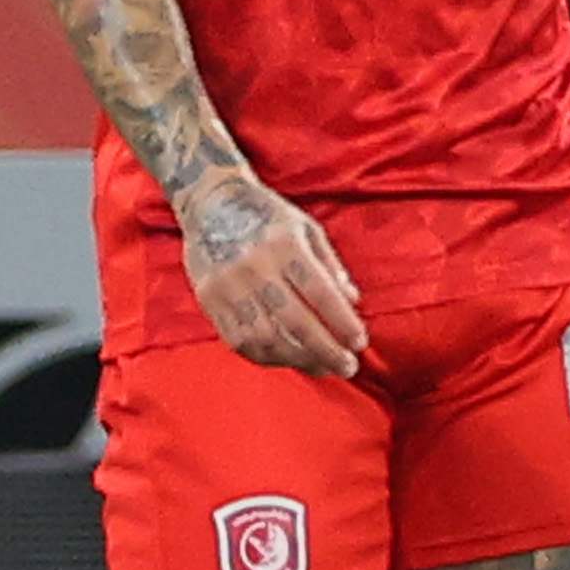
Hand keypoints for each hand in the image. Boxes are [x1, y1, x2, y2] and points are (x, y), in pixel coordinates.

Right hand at [180, 164, 369, 375]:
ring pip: (266, 338)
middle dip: (326, 351)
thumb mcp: (307, 228)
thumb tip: (353, 302)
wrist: (210, 202)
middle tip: (348, 367)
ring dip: (298, 359)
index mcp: (283, 245)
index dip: (343, 323)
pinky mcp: (209, 299)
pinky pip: (238, 340)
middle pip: (295, 322)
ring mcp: (227, 286)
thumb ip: (330, 266)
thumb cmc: (268, 216)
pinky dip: (266, 356)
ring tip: (321, 367)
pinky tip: (287, 359)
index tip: (360, 343)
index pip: (320, 294)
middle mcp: (254, 267)